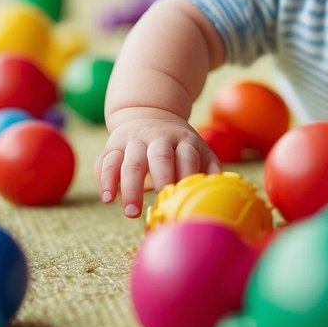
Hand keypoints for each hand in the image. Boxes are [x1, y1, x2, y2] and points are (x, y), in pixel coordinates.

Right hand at [94, 109, 220, 217]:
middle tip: (158, 205)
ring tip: (130, 213)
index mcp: (182, 139)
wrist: (149, 113)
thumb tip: (222, 186)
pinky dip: (105, 180)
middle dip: (160, 179)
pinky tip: (108, 199)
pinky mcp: (113, 145)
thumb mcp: (197, 148)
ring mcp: (133, 140)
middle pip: (159, 156)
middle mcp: (157, 137)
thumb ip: (209, 166)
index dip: (187, 175)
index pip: (187, 156)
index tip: (187, 197)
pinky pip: (106, 161)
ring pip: (130, 161)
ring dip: (129, 187)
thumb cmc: (178, 144)